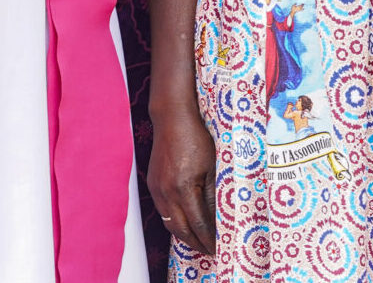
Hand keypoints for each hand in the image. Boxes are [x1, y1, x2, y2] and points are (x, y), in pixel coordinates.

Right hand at [147, 99, 218, 255]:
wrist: (172, 120)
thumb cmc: (195, 139)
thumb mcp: (212, 168)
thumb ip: (213, 196)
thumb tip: (220, 219)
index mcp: (183, 188)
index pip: (198, 225)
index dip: (209, 240)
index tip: (219, 249)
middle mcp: (166, 191)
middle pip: (180, 229)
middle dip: (195, 244)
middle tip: (210, 252)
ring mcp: (156, 187)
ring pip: (169, 222)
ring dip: (183, 235)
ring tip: (199, 242)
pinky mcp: (152, 182)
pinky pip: (162, 210)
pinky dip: (174, 221)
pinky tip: (185, 222)